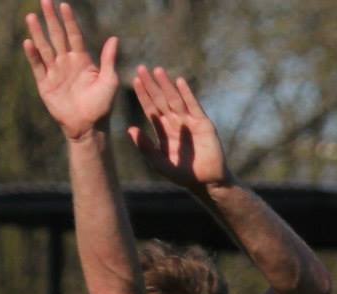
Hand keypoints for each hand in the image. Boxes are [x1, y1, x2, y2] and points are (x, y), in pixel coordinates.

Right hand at [23, 1, 120, 140]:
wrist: (89, 127)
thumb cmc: (102, 105)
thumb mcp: (109, 81)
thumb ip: (108, 59)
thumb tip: (114, 38)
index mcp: (82, 60)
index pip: (74, 35)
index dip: (69, 21)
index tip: (64, 5)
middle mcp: (67, 63)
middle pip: (57, 36)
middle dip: (51, 19)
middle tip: (45, 1)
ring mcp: (55, 72)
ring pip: (45, 48)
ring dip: (38, 32)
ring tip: (32, 17)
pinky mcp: (45, 84)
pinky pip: (38, 66)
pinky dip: (33, 55)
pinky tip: (28, 42)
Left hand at [128, 65, 229, 190]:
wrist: (206, 182)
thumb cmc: (183, 174)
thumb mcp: (159, 162)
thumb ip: (145, 147)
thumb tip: (130, 129)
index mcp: (164, 130)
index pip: (151, 108)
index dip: (143, 95)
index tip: (134, 80)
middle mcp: (175, 122)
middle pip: (161, 100)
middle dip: (151, 85)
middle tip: (141, 68)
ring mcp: (190, 121)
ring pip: (175, 99)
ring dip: (166, 85)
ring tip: (157, 70)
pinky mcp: (203, 123)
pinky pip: (194, 106)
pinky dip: (187, 93)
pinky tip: (180, 82)